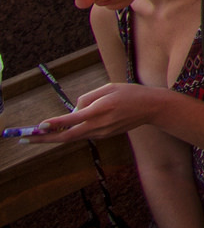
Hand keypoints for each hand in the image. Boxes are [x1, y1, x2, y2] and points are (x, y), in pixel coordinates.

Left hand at [27, 82, 162, 141]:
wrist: (151, 108)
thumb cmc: (130, 93)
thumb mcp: (108, 87)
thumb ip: (88, 98)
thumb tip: (74, 111)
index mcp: (99, 110)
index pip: (71, 120)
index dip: (54, 124)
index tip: (39, 126)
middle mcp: (99, 125)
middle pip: (66, 136)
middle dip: (45, 139)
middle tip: (28, 139)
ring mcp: (101, 133)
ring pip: (73, 137)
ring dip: (55, 137)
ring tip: (37, 136)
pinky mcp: (104, 135)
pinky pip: (84, 134)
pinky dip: (71, 133)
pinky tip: (62, 130)